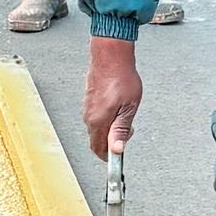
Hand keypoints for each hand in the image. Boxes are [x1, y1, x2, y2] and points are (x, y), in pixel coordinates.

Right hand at [84, 36, 141, 160]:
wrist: (110, 56)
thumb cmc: (122, 77)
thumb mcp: (129, 108)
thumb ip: (121, 130)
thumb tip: (117, 149)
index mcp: (98, 121)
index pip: (99, 149)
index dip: (109, 157)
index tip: (117, 159)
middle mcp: (89, 116)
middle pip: (97, 140)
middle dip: (111, 143)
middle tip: (127, 133)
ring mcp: (87, 108)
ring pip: (96, 129)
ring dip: (109, 130)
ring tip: (124, 117)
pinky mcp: (88, 100)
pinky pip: (95, 117)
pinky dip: (105, 120)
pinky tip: (116, 109)